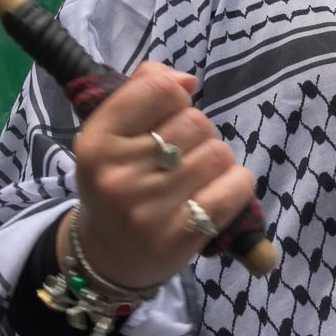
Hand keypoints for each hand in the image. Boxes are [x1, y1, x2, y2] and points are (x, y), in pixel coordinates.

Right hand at [70, 61, 256, 289]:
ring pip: (218, 153)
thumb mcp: (112, 134)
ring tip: (196, 177)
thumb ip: (143, 91)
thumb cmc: (119, 181)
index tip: (171, 113)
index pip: (158, 89)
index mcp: (97, 142)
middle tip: (181, 156)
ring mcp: (149, 209)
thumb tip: (187, 80)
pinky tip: (220, 191)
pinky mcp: (179, 237)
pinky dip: (237, 184)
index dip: (176, 95)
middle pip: (195, 121)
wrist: (109, 256)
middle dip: (198, 133)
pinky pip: (234, 187)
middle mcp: (119, 175)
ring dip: (217, 160)